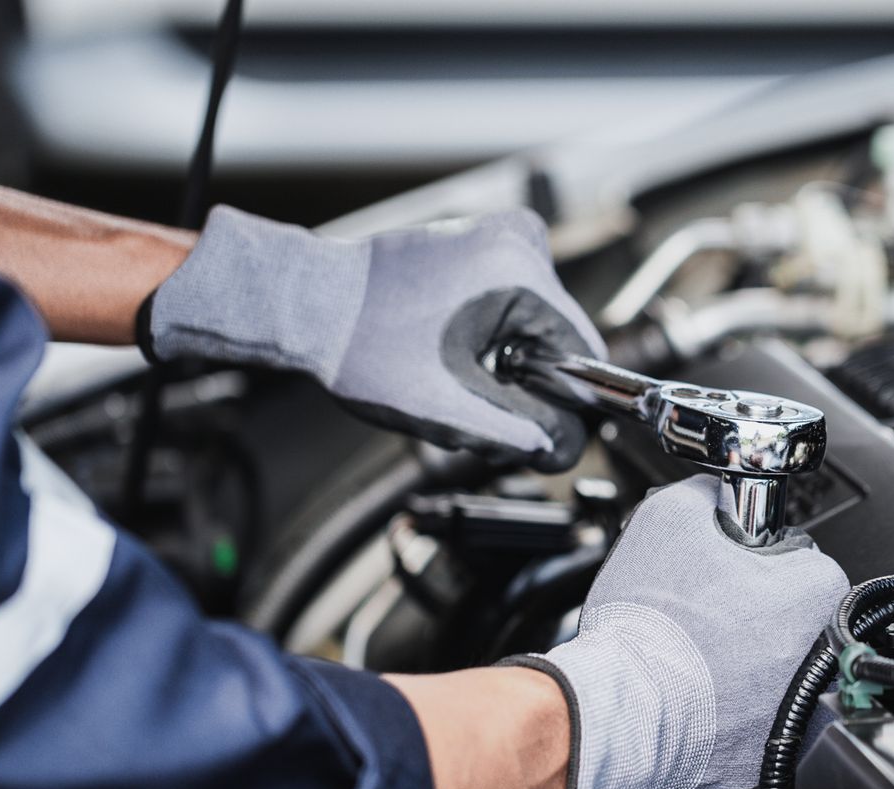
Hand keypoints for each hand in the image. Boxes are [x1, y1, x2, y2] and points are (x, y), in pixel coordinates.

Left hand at [143, 206, 604, 471]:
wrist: (308, 305)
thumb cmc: (363, 349)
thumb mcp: (450, 409)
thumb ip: (520, 434)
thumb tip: (567, 449)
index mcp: (520, 274)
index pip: (585, 353)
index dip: (568, 402)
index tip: (532, 426)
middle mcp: (519, 240)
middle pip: (561, 338)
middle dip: (530, 380)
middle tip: (474, 399)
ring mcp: (500, 233)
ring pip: (538, 324)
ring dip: (511, 360)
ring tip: (455, 371)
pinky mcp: (482, 240)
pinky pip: (515, 302)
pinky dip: (495, 334)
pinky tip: (451, 347)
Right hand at [500, 475, 849, 788]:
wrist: (623, 711)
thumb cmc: (649, 625)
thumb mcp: (669, 515)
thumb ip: (706, 492)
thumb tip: (716, 491)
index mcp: (816, 590)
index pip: (797, 555)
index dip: (751, 555)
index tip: (724, 567)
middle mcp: (824, 654)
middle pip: (789, 613)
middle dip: (750, 607)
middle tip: (702, 610)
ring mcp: (802, 710)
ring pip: (773, 666)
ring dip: (742, 657)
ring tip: (694, 652)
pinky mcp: (772, 754)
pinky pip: (754, 716)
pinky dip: (730, 706)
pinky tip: (695, 691)